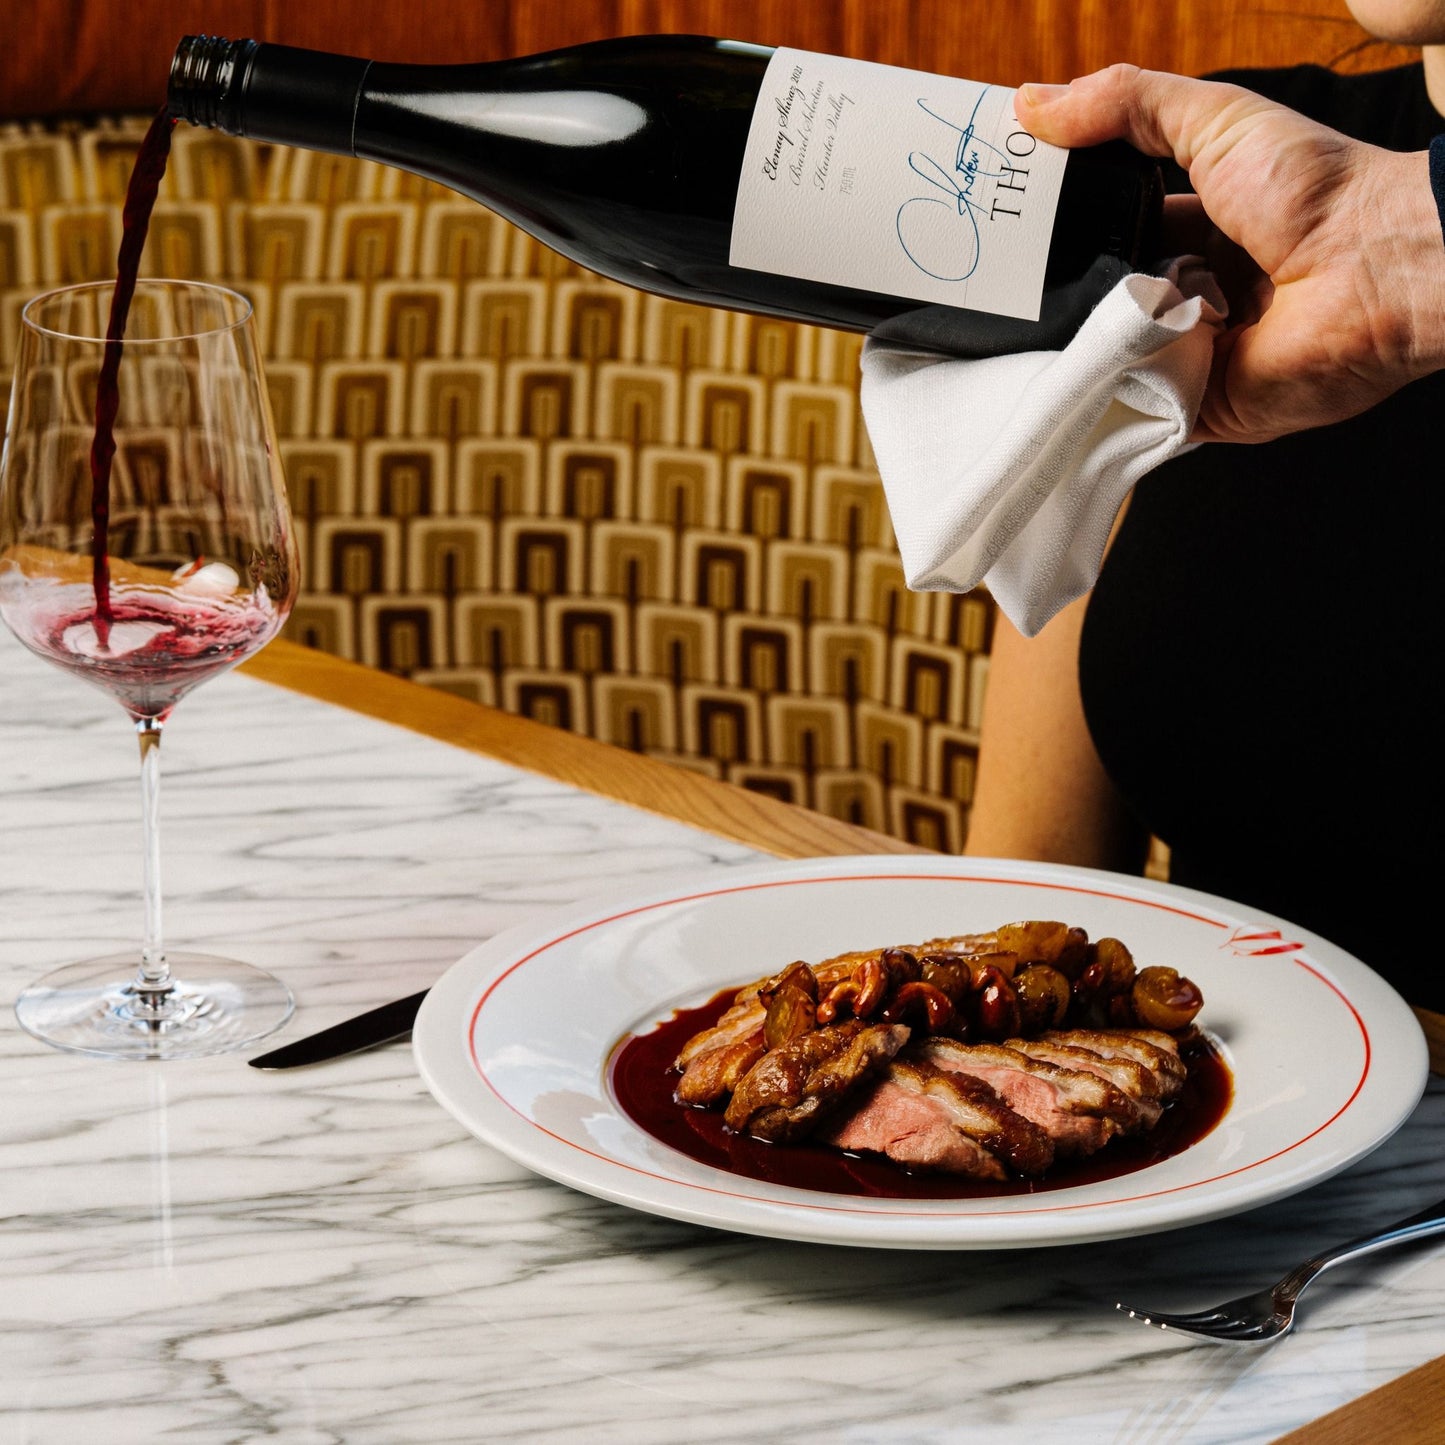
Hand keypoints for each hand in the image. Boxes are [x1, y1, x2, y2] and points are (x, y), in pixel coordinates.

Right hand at [1016, 66, 1444, 442]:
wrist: (1372, 271)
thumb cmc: (1316, 193)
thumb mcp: (1215, 120)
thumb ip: (1126, 105)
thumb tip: (1029, 103)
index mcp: (1193, 237)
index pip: (1105, 242)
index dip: (1061, 237)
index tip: (1007, 232)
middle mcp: (1187, 303)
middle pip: (1095, 307)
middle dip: (1056, 299)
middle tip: (1002, 289)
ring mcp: (1187, 362)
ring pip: (1101, 362)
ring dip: (1076, 346)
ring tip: (1038, 329)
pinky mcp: (1191, 412)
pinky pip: (1128, 409)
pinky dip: (1103, 394)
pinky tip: (1079, 369)